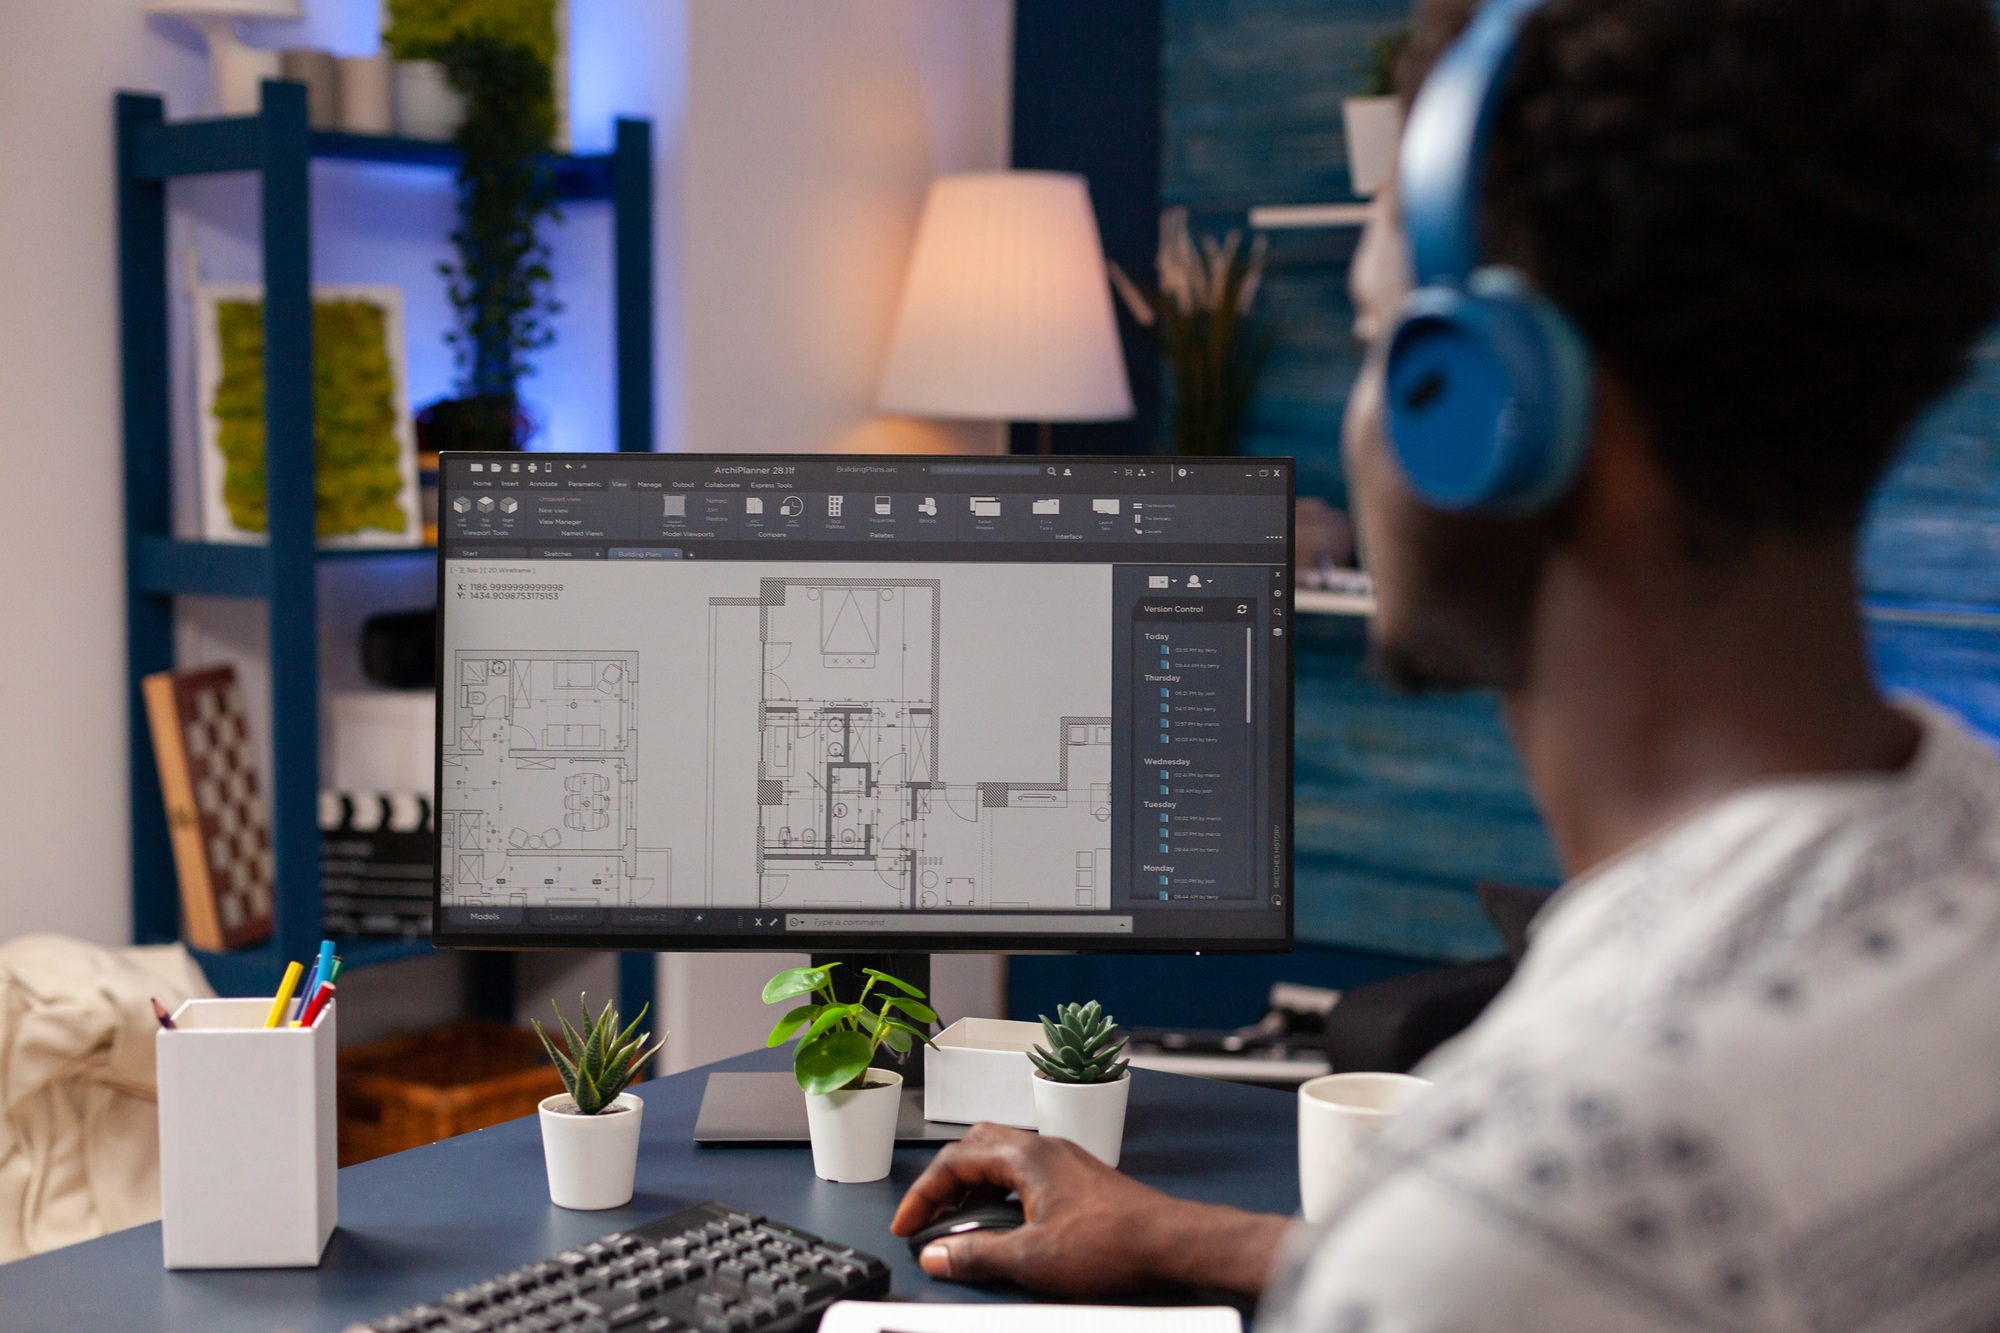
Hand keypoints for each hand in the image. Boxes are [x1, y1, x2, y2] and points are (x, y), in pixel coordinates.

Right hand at [890, 1123, 1290, 1297]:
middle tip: (929, 1214)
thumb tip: (938, 1256)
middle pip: (975, 1145)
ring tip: (958, 1218)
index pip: (955, 1161)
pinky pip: (1024, 1170)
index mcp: (1027, 1157)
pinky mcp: (1078, 1178)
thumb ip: (978, 1255)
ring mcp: (1063, 1160)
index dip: (923, 1194)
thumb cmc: (1112, 1242)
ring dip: (973, 1182)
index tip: (909, 1225)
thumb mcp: (1032, 1258)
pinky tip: (1002, 1219)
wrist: (1170, 1242)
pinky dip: (999, 1189)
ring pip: (1001, 1155)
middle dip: (944, 1179)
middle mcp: (1044, 1149)